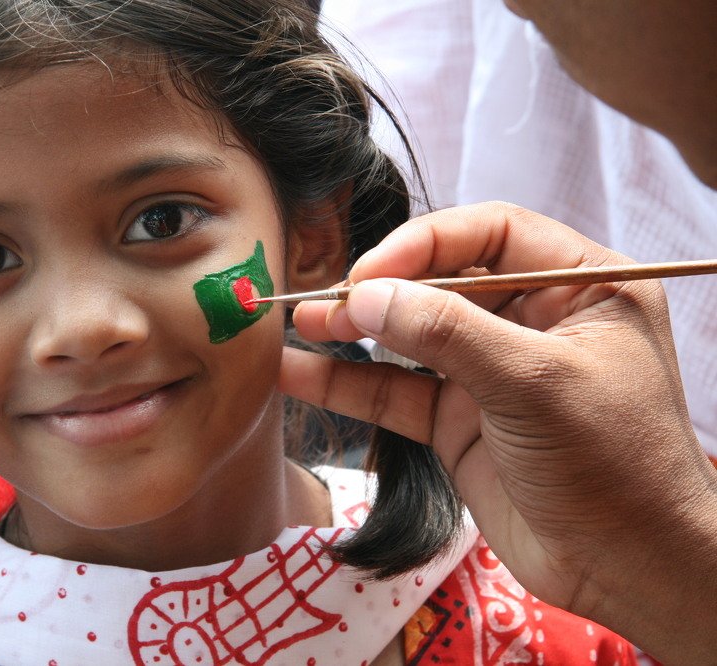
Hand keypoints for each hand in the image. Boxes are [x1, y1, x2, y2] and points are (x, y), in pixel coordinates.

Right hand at [281, 202, 716, 663]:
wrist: (626, 571)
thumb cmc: (613, 465)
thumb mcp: (534, 382)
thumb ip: (448, 333)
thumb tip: (364, 297)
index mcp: (579, 287)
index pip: (492, 236)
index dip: (426, 244)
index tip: (370, 272)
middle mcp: (532, 321)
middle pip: (441, 283)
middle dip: (381, 289)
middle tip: (327, 302)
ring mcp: (490, 373)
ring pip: (410, 338)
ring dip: (354, 331)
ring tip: (300, 324)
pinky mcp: (457, 422)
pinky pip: (395, 392)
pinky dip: (347, 385)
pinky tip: (298, 374)